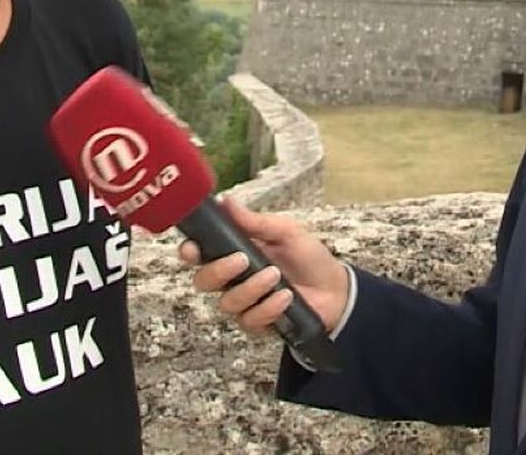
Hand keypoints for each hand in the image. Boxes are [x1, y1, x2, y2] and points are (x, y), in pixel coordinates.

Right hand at [178, 197, 349, 334]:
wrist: (336, 290)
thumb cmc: (309, 258)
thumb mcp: (286, 232)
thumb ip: (256, 222)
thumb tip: (227, 202)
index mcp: (234, 253)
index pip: (200, 254)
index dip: (189, 252)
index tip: (192, 248)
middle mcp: (233, 280)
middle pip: (202, 282)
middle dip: (218, 271)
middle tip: (242, 260)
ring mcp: (244, 304)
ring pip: (227, 303)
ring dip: (251, 288)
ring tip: (276, 276)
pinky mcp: (258, 323)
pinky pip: (250, 320)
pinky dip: (268, 307)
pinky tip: (286, 296)